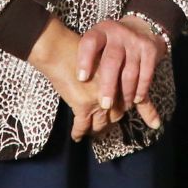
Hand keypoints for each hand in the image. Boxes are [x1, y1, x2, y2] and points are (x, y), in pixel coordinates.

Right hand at [29, 19, 113, 141]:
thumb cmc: (78, 50)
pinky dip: (79, 133)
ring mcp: (99, 100)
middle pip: (117, 115)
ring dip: (96, 129)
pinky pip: (82, 126)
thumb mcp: (102, 62)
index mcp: (120, 78)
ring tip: (91, 131)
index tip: (115, 113)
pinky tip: (76, 137)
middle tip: (103, 125)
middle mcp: (114, 91)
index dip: (120, 109)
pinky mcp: (83, 106)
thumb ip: (109, 77)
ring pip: (101, 123)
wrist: (60, 50)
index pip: (126, 101)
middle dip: (110, 122)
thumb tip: (108, 91)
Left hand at [77, 17, 165, 129]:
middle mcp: (118, 34)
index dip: (85, 60)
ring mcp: (135, 41)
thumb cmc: (112, 43)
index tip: (81, 79)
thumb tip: (77, 85)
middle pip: (112, 61)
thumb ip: (91, 60)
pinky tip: (136, 99)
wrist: (142, 27)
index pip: (90, 43)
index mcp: (101, 31)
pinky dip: (141, 89)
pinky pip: (146, 73)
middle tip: (105, 105)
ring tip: (123, 107)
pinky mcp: (150, 49)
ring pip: (130, 71)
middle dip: (108, 85)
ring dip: (126, 92)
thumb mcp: (100, 44)